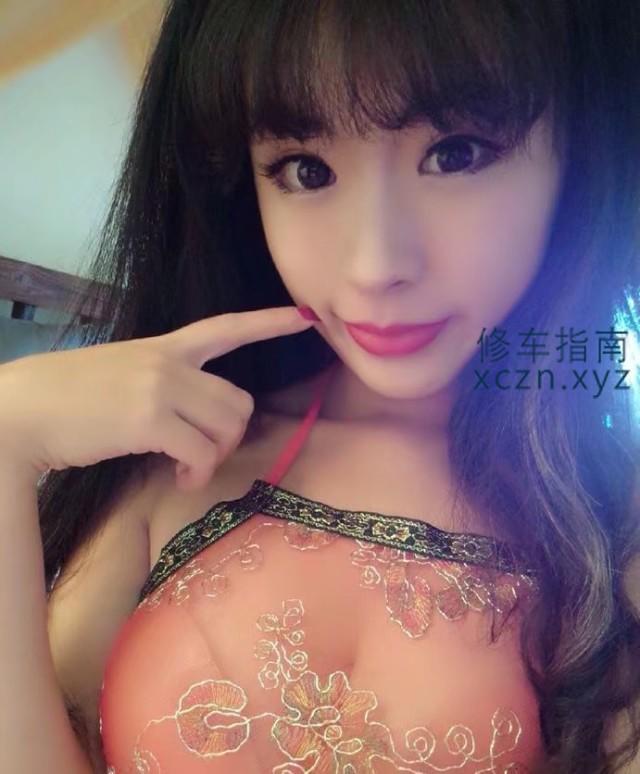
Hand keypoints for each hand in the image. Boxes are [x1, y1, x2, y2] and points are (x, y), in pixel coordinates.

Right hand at [0, 307, 314, 490]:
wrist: (22, 409)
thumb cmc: (65, 396)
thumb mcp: (120, 374)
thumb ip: (159, 384)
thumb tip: (186, 419)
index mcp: (162, 347)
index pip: (225, 327)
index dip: (268, 322)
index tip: (304, 316)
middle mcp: (168, 362)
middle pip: (239, 399)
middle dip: (231, 435)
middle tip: (203, 455)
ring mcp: (160, 387)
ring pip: (226, 426)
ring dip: (214, 456)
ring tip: (187, 468)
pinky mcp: (149, 419)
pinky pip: (201, 451)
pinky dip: (198, 472)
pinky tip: (179, 478)